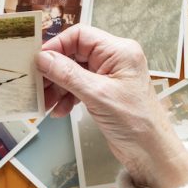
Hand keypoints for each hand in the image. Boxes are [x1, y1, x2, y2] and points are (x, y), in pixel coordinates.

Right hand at [35, 25, 187, 187]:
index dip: (57, 45)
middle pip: (74, 54)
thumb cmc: (135, 122)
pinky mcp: (104, 92)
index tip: (38, 60)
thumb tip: (43, 58)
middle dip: (54, 70)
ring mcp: (109, 76)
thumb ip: (68, 74)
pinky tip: (59, 111)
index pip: (80, 35)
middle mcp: (114, 59)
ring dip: (57, 87)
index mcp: (119, 51)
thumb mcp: (97, 95)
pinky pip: (78, 87)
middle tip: (37, 84)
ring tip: (45, 103)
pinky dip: (66, 98)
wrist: (150, 152)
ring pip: (73, 72)